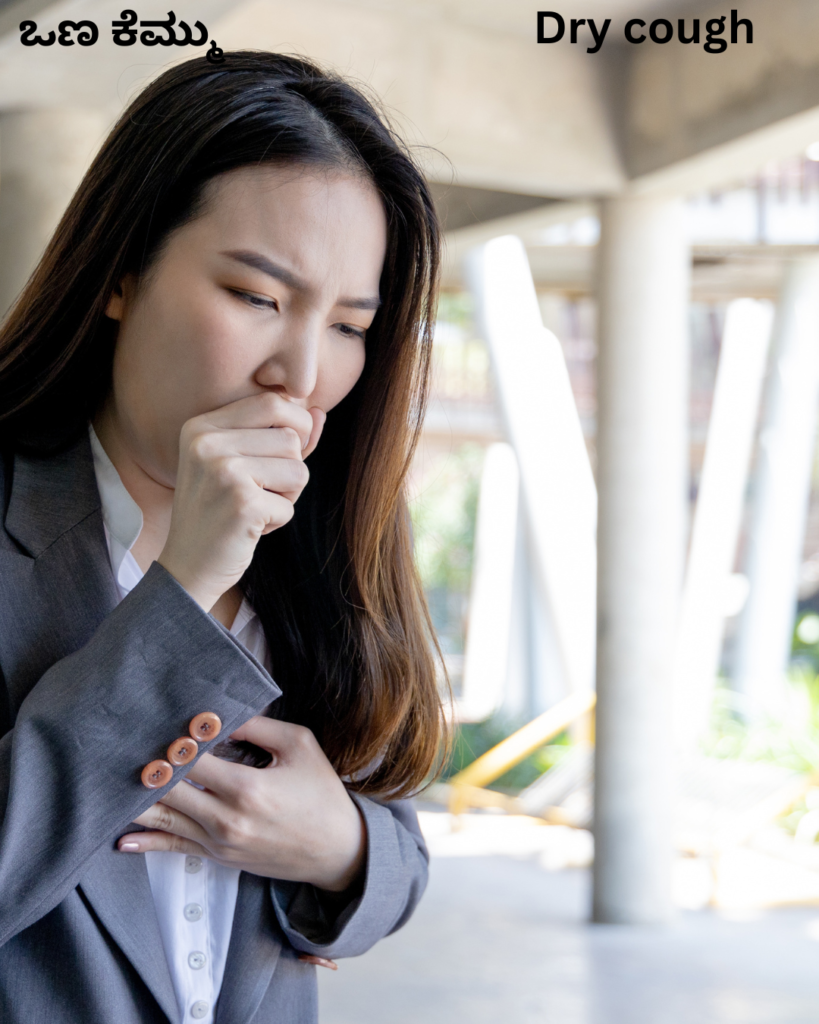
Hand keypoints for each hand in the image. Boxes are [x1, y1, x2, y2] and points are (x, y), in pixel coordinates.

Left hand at [118, 718, 366, 892]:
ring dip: (137, 801)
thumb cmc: (322, 793)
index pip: (192, 759)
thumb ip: (258, 727)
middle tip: (124, 745)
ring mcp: (219, 843)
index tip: (160, 721)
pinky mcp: (219, 857)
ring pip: (165, 819)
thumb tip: (219, 717)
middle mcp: (227, 819)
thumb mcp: (300, 746)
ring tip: (110, 782)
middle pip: (169, 790)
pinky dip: (147, 843)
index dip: (173, 741)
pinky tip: (121, 839)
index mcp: (247, 788)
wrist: (338, 850)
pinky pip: (175, 849)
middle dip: (148, 767)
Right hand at [158, 393, 325, 611]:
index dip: (295, 425)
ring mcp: (223, 472)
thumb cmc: (219, 512)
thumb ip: (279, 436)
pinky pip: (290, 505)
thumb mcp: (243, 464)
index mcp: (202, 426)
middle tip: (261, 490)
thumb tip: (320, 410)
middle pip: (291, 438)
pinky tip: (249, 527)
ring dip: (287, 496)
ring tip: (254, 507)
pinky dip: (278, 520)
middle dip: (290, 469)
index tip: (283, 454)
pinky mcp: (241, 504)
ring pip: (298, 470)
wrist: (188, 566)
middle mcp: (208, 443)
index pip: (272, 402)